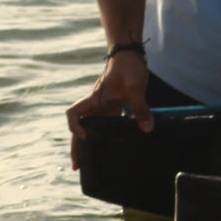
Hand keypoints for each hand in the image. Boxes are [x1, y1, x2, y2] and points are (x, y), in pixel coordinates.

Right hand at [65, 52, 152, 168]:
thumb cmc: (129, 66)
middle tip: (78, 167)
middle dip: (77, 147)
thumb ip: (140, 107)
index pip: (73, 114)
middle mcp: (96, 105)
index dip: (75, 126)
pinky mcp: (115, 106)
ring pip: (93, 128)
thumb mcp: (135, 86)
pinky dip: (107, 135)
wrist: (130, 53)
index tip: (86, 136)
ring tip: (92, 163)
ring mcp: (105, 106)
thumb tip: (147, 129)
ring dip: (91, 144)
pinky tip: (114, 146)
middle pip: (80, 128)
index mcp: (94, 99)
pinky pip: (107, 124)